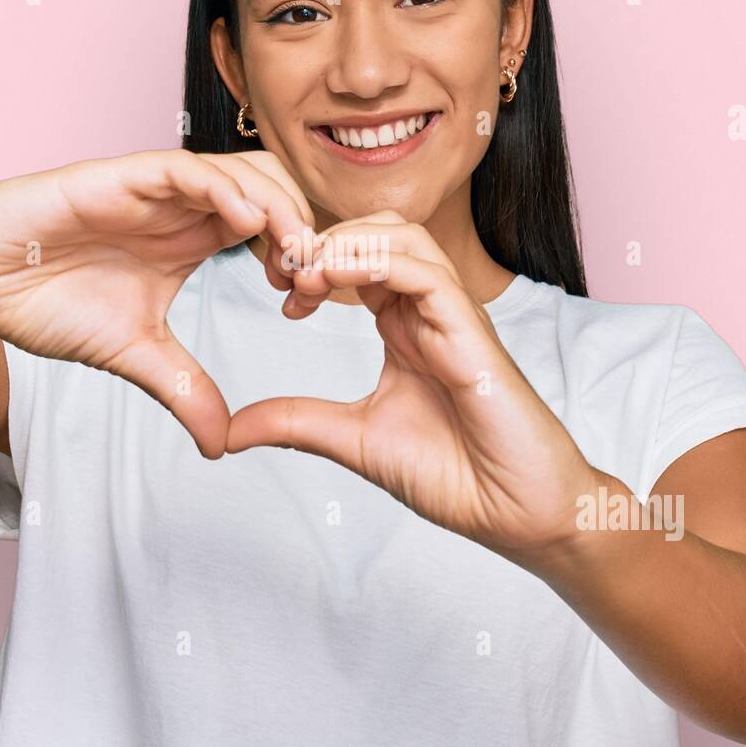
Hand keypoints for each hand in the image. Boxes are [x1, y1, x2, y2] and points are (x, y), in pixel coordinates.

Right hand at [0, 149, 315, 458]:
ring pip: (238, 173)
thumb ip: (183, 390)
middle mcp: (183, 206)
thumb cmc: (47, 301)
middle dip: (302, 229)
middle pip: (271, 193)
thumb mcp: (133, 355)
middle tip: (316, 276)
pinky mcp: (118, 176)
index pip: (272, 230)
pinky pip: (183, 169)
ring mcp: (154, 188)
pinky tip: (245, 222)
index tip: (313, 300)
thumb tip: (222, 445)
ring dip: (275, 206)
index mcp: (195, 238)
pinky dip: (221, 188)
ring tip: (294, 250)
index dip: (301, 258)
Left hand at [225, 211, 599, 560]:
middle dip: (323, 240)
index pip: (357, 262)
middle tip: (282, 271)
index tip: (278, 292)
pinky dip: (377, 263)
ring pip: (403, 238)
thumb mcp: (353, 440)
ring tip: (303, 271)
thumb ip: (296, 423)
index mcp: (404, 327)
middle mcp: (428, 311)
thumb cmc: (454, 475)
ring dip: (346, 243)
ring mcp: (452, 316)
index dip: (311, 263)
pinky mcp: (471, 331)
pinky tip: (333, 277)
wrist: (515, 513)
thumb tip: (229, 430)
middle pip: (377, 233)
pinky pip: (426, 273)